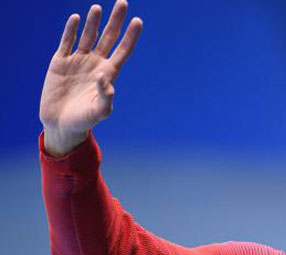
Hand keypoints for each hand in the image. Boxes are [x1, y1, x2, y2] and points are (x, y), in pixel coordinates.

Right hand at [39, 0, 142, 154]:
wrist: (61, 124)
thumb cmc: (84, 121)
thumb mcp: (99, 112)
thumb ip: (106, 98)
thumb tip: (105, 79)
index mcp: (108, 74)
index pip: (122, 50)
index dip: (131, 36)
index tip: (138, 21)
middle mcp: (95, 64)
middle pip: (108, 37)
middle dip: (116, 21)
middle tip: (123, 2)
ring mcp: (78, 61)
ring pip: (88, 36)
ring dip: (93, 22)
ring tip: (98, 7)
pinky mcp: (60, 62)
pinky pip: (66, 42)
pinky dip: (71, 30)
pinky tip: (76, 19)